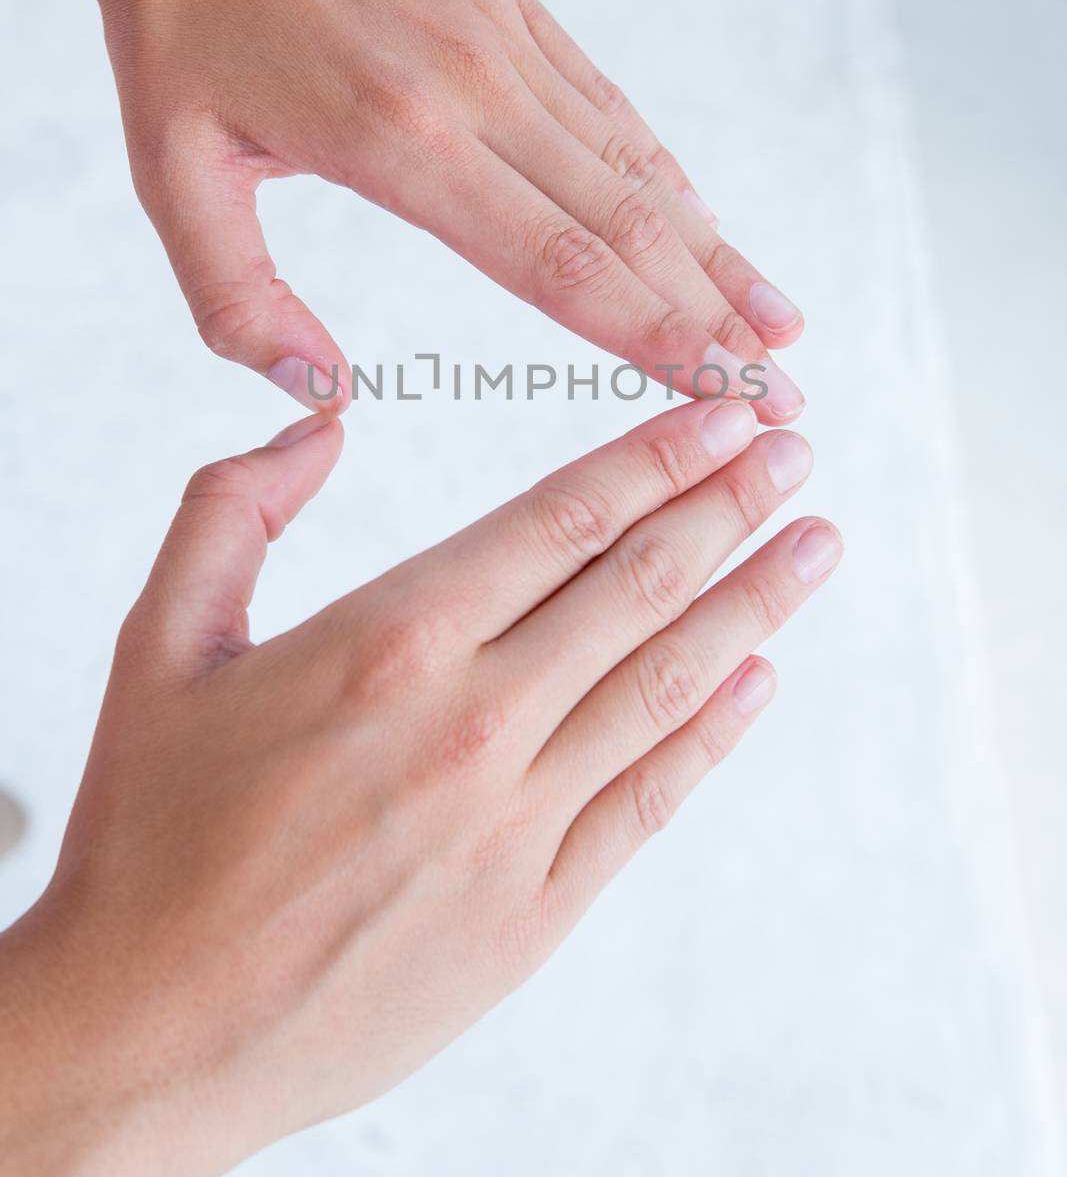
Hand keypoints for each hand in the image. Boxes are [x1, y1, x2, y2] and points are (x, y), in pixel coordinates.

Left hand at [0, 0, 804, 419]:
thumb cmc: (173, 27)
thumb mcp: (171, 176)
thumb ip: (237, 302)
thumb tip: (321, 397)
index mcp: (396, 140)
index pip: (556, 262)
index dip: (653, 336)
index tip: (726, 392)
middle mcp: (476, 86)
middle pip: (623, 226)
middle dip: (712, 320)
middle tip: (783, 395)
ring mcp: (505, 37)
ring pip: (635, 167)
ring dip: (714, 252)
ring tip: (780, 324)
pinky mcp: (511, 2)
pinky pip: (609, 106)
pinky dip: (667, 176)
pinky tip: (706, 225)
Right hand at [0, 399, 839, 1172]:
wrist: (147, 1029)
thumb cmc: (148, 834)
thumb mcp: (160, 646)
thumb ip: (231, 512)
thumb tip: (317, 425)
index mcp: (387, 642)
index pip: (561, 520)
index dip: (656, 459)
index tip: (724, 414)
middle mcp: (472, 723)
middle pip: (635, 589)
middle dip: (728, 509)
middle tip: (797, 453)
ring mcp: (514, 824)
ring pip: (663, 686)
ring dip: (751, 606)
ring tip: (814, 547)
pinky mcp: (531, 914)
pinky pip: (645, 801)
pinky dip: (710, 735)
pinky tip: (757, 680)